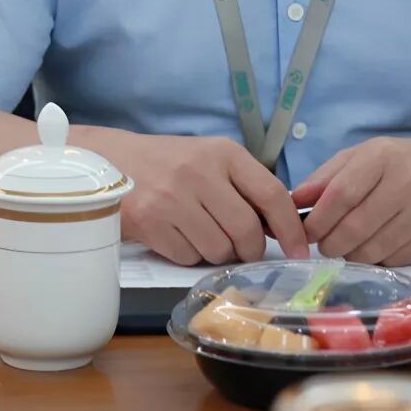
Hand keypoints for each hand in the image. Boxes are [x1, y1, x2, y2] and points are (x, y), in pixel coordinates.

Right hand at [110, 133, 308, 266]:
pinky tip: (177, 235)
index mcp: (224, 153)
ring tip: (201, 233)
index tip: (301, 250)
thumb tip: (282, 228)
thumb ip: (245, 186)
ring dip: (217, 252)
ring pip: (218, 249)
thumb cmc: (169, 162)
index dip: (291, 229)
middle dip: (250, 249)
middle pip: (247, 231)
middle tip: (242, 248)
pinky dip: (189, 254)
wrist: (109, 160)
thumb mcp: (210, 158)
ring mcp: (172, 198)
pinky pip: (188, 257)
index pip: (271, 195)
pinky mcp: (150, 222)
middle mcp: (200, 173)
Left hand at [290, 136, 410, 265]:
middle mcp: (407, 183)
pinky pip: (392, 261)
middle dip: (330, 243)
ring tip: (346, 245)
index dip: (318, 219)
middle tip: (324, 244)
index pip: (342, 194)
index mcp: (383, 157)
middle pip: (355, 227)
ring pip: (372, 250)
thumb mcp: (362, 157)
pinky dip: (375, 259)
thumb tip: (295, 200)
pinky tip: (373, 247)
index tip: (305, 232)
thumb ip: (327, 177)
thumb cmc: (399, 164)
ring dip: (350, 254)